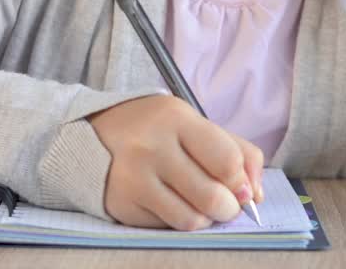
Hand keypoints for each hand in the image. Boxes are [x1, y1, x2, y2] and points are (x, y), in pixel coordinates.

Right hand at [87, 95, 264, 230]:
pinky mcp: (122, 204)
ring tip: (201, 206)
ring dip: (206, 219)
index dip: (242, 182)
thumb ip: (235, 150)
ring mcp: (134, 178)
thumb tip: (257, 194)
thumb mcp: (193, 124)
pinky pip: (167, 226)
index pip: (226, 160)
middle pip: (212, 196)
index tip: (242, 189)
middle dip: (229, 207)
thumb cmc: (154, 130)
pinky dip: (178, 220)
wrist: (88, 135)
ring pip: (192, 220)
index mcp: (175, 118)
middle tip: (226, 204)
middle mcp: (152, 147)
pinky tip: (172, 204)